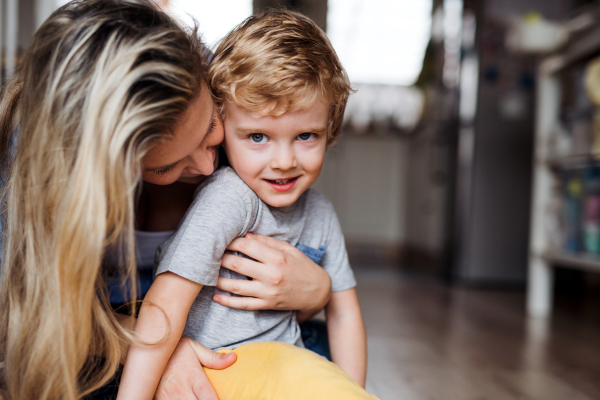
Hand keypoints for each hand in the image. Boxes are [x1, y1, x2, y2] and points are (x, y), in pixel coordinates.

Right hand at [154, 336, 235, 399]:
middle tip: (210, 397)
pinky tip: (187, 399)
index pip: (210, 398)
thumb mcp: (194, 348)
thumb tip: (234, 358)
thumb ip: (214, 358)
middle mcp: (181, 391)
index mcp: (193, 378)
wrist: (146, 353)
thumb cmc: (174, 351)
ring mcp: (169, 399)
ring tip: (196, 397)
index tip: (222, 398)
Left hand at [215, 233, 331, 312]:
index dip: (232, 241)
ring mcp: (268, 292)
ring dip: (218, 280)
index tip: (223, 239)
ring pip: (236, 286)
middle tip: (209, 254)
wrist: (318, 291)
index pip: (247, 246)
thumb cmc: (303, 266)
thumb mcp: (289, 250)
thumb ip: (267, 242)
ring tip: (206, 274)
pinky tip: (216, 296)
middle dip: (220, 258)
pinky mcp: (267, 304)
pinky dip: (228, 301)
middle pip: (237, 264)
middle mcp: (271, 275)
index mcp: (276, 257)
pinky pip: (243, 304)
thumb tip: (246, 235)